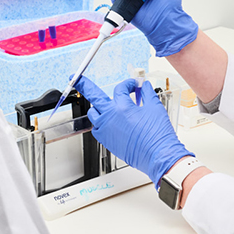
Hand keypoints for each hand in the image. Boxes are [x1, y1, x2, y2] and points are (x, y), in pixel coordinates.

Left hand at [77, 76, 192, 186]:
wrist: (157, 155)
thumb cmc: (157, 135)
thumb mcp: (155, 108)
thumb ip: (148, 93)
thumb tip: (144, 85)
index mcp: (123, 108)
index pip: (120, 89)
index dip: (128, 84)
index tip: (134, 85)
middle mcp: (110, 117)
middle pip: (94, 96)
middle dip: (84, 85)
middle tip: (76, 78)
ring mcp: (106, 130)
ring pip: (94, 113)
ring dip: (99, 106)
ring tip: (105, 104)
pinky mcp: (106, 141)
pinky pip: (97, 128)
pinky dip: (100, 122)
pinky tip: (109, 121)